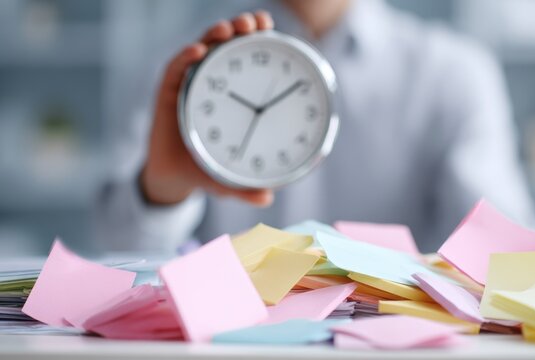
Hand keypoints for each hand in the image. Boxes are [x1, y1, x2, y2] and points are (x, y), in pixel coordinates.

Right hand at [140, 12, 274, 205]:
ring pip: (203, 51)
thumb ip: (248, 187)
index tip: (272, 27)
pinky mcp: (168, 94)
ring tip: (230, 30)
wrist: (175, 177)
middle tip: (255, 22)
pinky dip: (186, 58)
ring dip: (216, 36)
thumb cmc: (208, 169)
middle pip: (228, 47)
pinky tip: (199, 51)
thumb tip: (267, 199)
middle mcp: (212, 84)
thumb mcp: (232, 178)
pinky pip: (176, 70)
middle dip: (242, 29)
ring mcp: (190, 86)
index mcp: (235, 96)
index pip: (248, 61)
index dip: (259, 40)